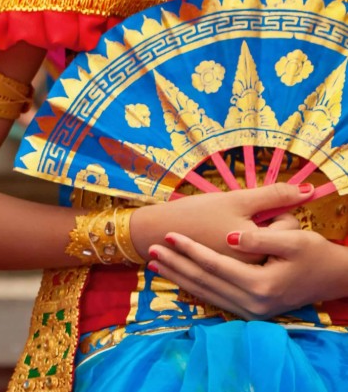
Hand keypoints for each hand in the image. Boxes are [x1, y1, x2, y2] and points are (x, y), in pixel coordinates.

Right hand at [130, 183, 315, 263]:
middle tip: (242, 216)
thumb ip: (274, 195)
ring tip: (231, 226)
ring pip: (263, 250)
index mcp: (258, 253)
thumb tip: (310, 190)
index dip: (277, 214)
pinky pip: (245, 260)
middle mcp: (252, 270)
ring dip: (253, 236)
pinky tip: (226, 239)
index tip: (256, 209)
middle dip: (267, 226)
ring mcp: (238, 274)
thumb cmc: (194, 215)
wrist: (153, 233)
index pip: (289, 230)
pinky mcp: (226, 274)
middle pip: (278, 241)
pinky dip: (241, 248)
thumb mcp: (236, 200)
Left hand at [146, 217, 347, 319]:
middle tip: (151, 249)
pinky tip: (177, 276)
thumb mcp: (293, 239)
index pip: (214, 265)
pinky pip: (214, 299)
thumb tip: (229, 236)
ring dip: (178, 277)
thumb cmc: (314, 253)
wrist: (332, 277)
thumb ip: (259, 238)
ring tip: (155, 263)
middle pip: (204, 281)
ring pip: (205, 292)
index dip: (189, 249)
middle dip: (176, 264)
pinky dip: (193, 286)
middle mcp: (253, 304)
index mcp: (261, 285)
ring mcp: (251, 312)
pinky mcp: (249, 313)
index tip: (168, 235)